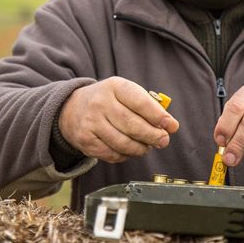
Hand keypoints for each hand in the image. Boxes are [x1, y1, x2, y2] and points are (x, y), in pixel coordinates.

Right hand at [58, 77, 179, 162]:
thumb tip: (170, 125)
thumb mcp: (124, 93)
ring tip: (147, 147)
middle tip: (163, 141)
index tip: (171, 126)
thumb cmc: (108, 101)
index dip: (158, 116)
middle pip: (132, 125)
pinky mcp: (85, 140)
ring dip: (140, 148)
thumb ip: (147, 105)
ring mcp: (91, 122)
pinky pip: (112, 154)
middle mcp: (100, 103)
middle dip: (152, 136)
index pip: (140, 102)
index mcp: (115, 86)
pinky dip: (125, 156)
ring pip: (123, 143)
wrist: (71, 108)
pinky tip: (130, 151)